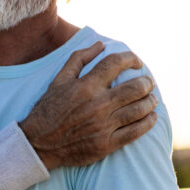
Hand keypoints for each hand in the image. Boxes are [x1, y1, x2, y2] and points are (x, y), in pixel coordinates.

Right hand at [20, 42, 156, 169]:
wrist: (38, 144)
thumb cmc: (48, 110)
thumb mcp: (58, 81)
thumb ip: (79, 59)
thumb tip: (100, 45)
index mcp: (85, 86)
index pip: (116, 64)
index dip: (131, 59)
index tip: (136, 63)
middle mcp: (97, 104)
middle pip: (135, 88)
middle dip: (147, 82)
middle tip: (149, 82)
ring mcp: (103, 126)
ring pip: (139, 109)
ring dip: (151, 101)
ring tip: (151, 99)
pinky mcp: (106, 144)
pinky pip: (136, 132)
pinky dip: (148, 122)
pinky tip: (151, 117)